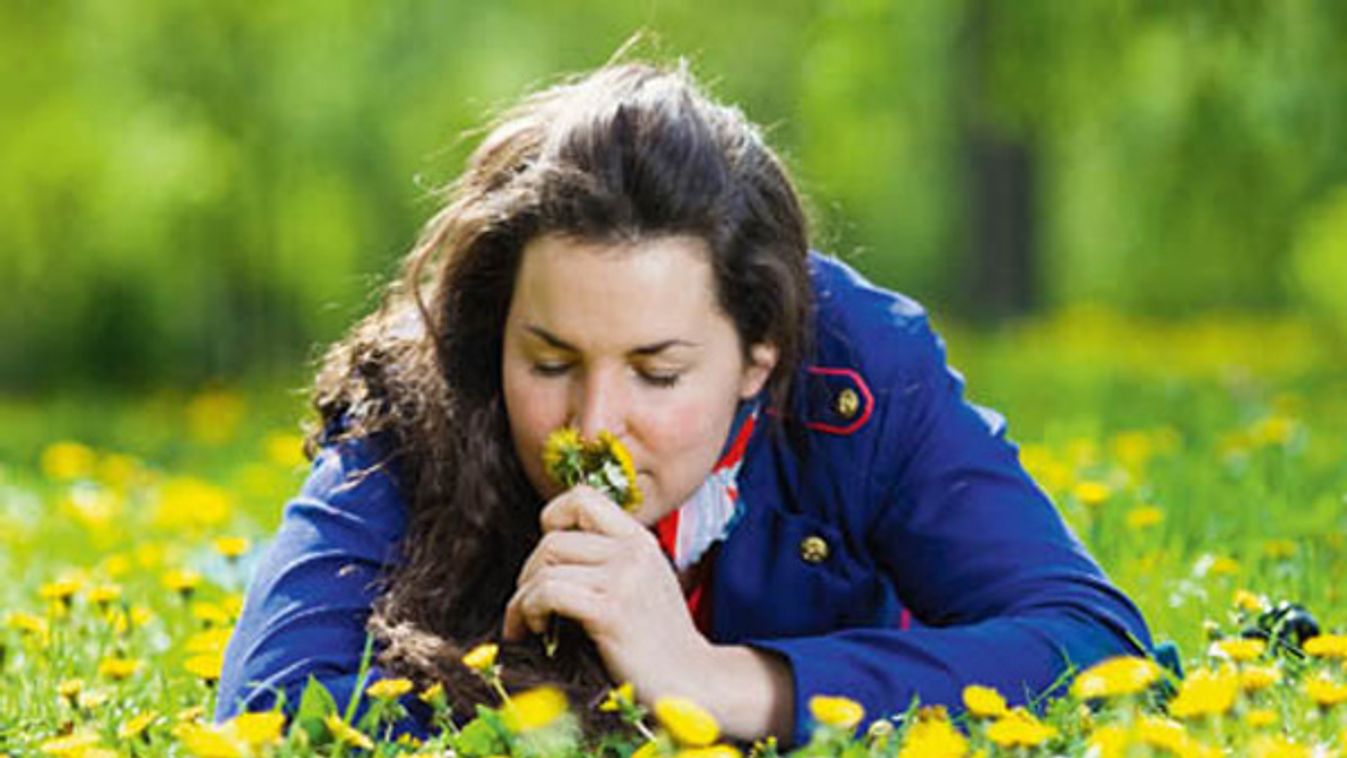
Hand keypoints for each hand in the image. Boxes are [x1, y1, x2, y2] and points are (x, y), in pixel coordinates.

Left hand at [502, 485, 711, 699]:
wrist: (691, 681)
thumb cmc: (659, 640)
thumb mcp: (643, 582)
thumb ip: (610, 559)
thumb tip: (550, 552)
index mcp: (640, 540)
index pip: (582, 497)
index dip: (552, 518)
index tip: (547, 556)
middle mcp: (633, 551)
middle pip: (552, 538)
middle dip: (529, 572)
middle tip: (529, 602)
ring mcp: (624, 579)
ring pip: (545, 564)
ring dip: (523, 596)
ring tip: (528, 620)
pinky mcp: (611, 611)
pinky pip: (548, 592)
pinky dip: (528, 610)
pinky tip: (536, 628)